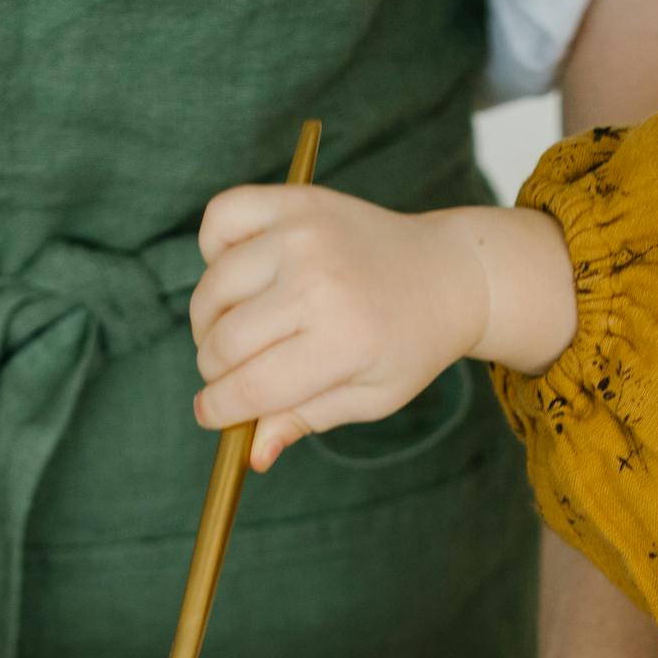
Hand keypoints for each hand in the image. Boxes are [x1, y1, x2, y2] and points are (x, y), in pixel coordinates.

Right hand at [190, 186, 486, 468]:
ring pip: (212, 287)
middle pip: (222, 343)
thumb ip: (304, 421)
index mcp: (341, 341)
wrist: (448, 274)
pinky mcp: (294, 201)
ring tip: (236, 330)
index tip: (210, 415)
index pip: (248, 389)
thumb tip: (252, 456)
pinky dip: (213, 249)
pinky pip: (220, 218)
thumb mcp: (369, 398)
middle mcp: (318, 282)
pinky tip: (240, 274)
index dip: (217, 410)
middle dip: (214, 372)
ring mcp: (302, 234)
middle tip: (232, 376)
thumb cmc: (408, 344)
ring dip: (209, 320)